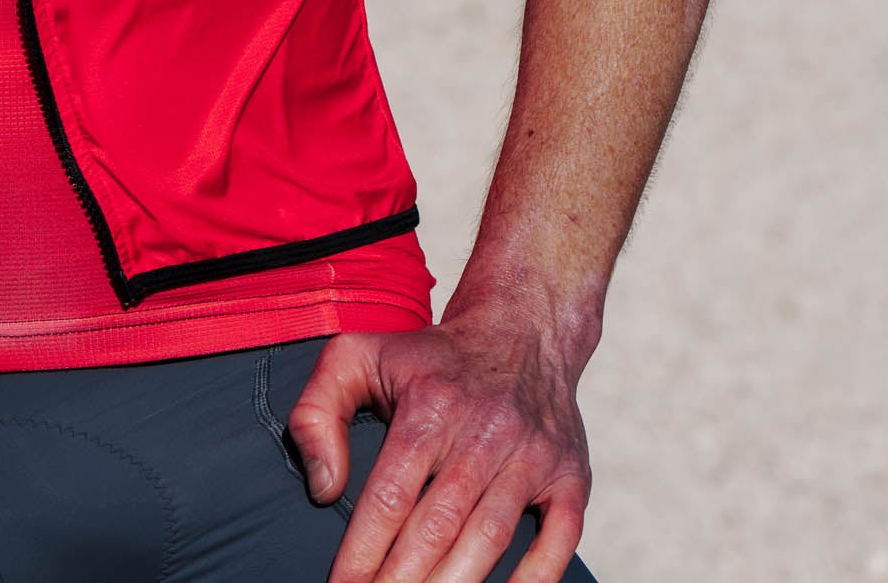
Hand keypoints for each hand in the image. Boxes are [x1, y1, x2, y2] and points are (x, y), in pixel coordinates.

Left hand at [288, 309, 590, 582]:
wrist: (521, 330)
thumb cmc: (430, 358)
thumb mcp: (357, 356)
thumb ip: (318, 412)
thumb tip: (325, 487)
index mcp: (429, 405)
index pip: (389, 496)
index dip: (363, 552)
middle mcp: (483, 430)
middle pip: (436, 527)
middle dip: (401, 581)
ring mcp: (531, 455)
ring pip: (488, 538)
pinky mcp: (569, 475)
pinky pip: (558, 539)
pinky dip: (533, 579)